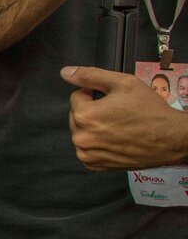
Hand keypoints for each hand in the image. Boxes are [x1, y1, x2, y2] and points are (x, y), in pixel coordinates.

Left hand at [62, 65, 187, 169]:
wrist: (171, 138)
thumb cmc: (150, 111)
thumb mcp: (124, 83)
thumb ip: (91, 75)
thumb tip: (66, 72)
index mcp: (84, 115)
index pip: (77, 97)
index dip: (94, 94)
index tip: (112, 99)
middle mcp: (81, 138)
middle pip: (77, 116)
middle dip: (93, 112)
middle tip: (117, 113)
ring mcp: (87, 154)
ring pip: (81, 132)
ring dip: (93, 128)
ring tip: (118, 127)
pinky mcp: (94, 165)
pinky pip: (87, 149)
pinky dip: (97, 144)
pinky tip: (115, 139)